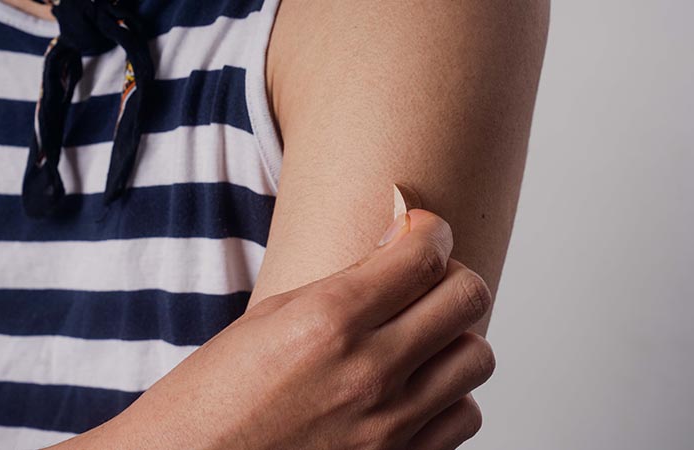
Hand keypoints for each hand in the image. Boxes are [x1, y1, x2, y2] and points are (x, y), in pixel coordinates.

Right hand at [51, 209, 494, 449]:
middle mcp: (369, 371)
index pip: (425, 254)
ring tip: (420, 339)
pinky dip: (447, 396)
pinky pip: (464, 415)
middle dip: (452, 276)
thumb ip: (346, 279)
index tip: (422, 232)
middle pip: (468, 297)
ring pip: (478, 357)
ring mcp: (390, 426)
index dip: (431, 231)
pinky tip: (414, 389)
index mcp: (329, 320)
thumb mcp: (272, 317)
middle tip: (425, 282)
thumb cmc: (215, 398)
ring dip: (453, 339)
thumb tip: (402, 236)